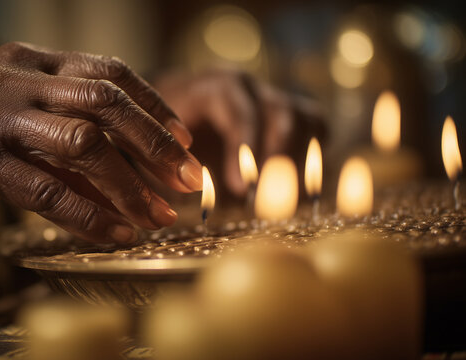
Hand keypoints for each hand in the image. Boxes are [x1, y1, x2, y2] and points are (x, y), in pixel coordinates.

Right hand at [0, 42, 202, 243]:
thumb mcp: (18, 119)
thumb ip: (65, 131)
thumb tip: (131, 169)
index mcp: (29, 60)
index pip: (108, 71)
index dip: (154, 105)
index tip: (184, 139)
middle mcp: (14, 76)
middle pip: (106, 101)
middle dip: (155, 143)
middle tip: (187, 179)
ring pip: (83, 144)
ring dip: (128, 185)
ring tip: (158, 215)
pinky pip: (46, 189)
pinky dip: (87, 215)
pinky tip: (115, 233)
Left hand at [155, 69, 324, 197]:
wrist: (174, 113)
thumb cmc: (160, 135)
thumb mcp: (156, 146)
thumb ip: (168, 164)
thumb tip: (188, 193)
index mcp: (214, 87)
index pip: (238, 109)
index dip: (244, 147)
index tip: (240, 187)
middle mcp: (250, 88)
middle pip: (282, 113)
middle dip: (276, 159)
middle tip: (265, 200)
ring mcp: (273, 99)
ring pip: (306, 120)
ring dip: (298, 163)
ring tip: (280, 202)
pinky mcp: (291, 115)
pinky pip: (317, 129)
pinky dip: (313, 158)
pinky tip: (295, 192)